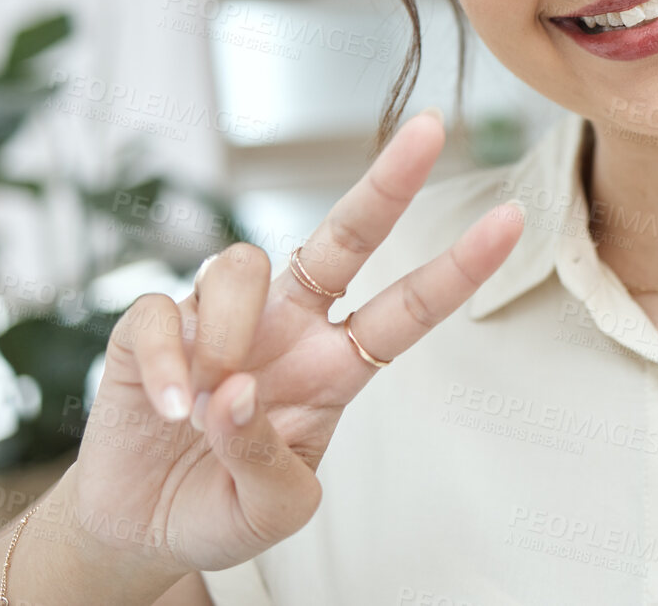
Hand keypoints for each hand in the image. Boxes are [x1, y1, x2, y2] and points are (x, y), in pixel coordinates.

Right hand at [56, 110, 523, 574]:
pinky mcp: (153, 328)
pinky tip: (169, 409)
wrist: (144, 528)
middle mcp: (289, 326)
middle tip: (431, 129)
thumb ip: (267, 461)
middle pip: (347, 236)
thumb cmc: (223, 507)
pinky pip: (160, 312)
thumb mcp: (272, 512)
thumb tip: (237, 390)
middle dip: (389, 182)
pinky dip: (168, 364)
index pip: (408, 307)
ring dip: (228, 332)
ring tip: (205, 407)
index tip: (512, 220)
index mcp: (336, 365)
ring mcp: (222, 320)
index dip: (459, 267)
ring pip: (242, 265)